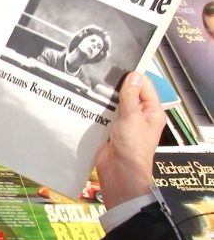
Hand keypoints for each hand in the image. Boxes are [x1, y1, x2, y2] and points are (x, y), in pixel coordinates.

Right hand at [95, 71, 165, 209]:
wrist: (119, 171)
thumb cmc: (132, 147)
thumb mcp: (132, 117)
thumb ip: (130, 96)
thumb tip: (133, 76)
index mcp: (152, 112)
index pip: (145, 87)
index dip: (133, 77)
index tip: (118, 68)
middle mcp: (139, 116)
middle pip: (129, 95)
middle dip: (117, 87)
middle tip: (102, 75)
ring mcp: (124, 124)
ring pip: (115, 105)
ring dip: (106, 99)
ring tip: (92, 87)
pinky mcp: (110, 131)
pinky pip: (104, 116)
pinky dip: (98, 110)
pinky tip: (88, 103)